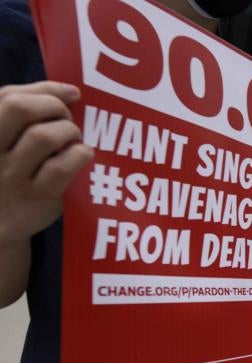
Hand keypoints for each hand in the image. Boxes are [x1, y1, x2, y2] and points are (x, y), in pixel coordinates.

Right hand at [0, 82, 92, 245]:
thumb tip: (70, 91)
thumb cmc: (10, 171)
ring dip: (68, 132)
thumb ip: (27, 110)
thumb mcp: (7, 140)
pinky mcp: (36, 196)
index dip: (46, 90)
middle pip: (19, 108)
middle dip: (54, 106)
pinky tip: (81, 156)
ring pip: (42, 136)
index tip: (71, 94)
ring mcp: (12, 174)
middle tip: (67, 119)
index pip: (9, 96)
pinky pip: (60, 168)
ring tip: (73, 140)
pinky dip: (79, 155)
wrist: (0, 222)